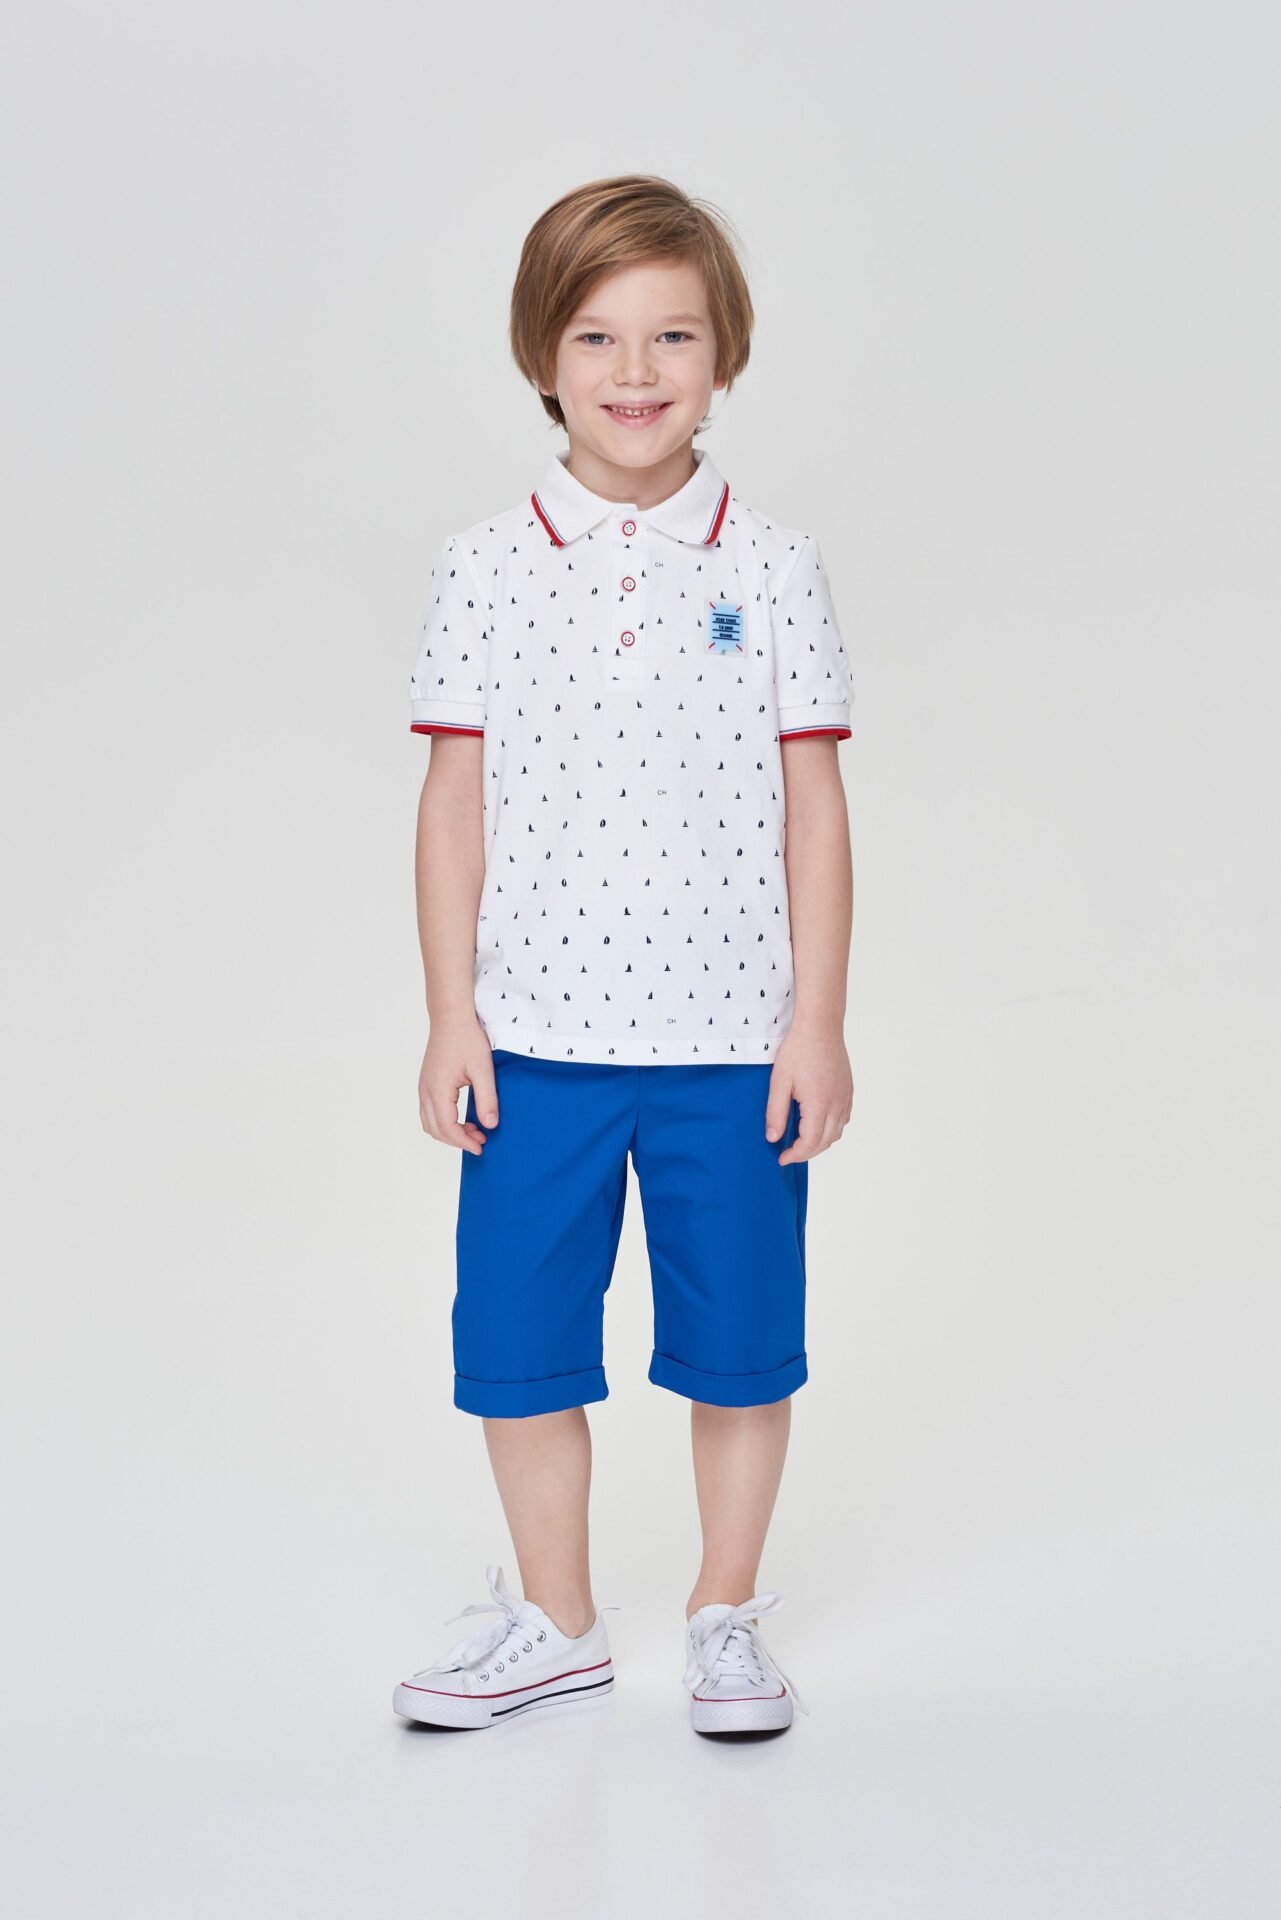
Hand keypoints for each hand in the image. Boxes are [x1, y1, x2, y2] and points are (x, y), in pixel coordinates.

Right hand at [418, 1017, 498, 1156]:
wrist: (451, 1016)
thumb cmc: (466, 1038)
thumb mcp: (483, 1069)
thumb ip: (487, 1099)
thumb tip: (490, 1125)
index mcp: (437, 1090)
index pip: (447, 1128)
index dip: (464, 1142)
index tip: (481, 1146)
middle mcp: (425, 1091)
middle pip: (435, 1129)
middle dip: (457, 1140)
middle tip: (481, 1140)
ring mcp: (423, 1087)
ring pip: (429, 1122)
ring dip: (449, 1132)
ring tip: (473, 1130)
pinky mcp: (427, 1082)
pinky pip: (429, 1111)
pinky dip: (444, 1121)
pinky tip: (462, 1117)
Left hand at [765, 1023, 852, 1164]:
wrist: (820, 1027)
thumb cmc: (798, 1050)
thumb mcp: (779, 1082)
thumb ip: (775, 1112)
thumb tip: (774, 1138)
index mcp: (819, 1104)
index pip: (810, 1142)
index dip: (795, 1155)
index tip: (782, 1158)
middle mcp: (837, 1104)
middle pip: (825, 1142)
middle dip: (806, 1153)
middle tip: (789, 1154)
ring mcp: (845, 1098)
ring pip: (837, 1133)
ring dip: (820, 1143)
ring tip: (801, 1142)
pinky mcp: (848, 1091)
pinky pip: (843, 1120)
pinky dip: (831, 1129)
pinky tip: (817, 1124)